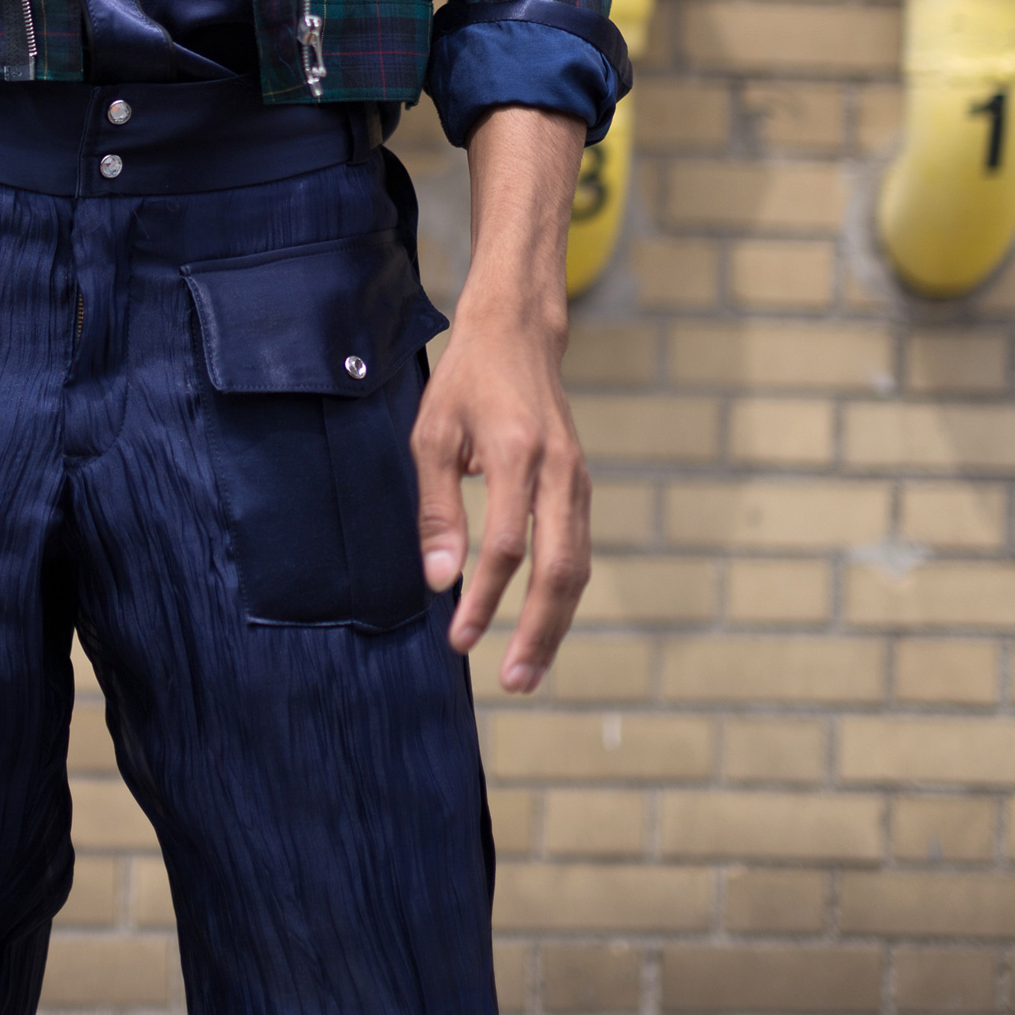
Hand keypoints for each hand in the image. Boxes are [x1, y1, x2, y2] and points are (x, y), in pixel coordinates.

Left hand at [410, 295, 590, 692]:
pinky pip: (578, 550)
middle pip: (560, 569)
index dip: (484, 598)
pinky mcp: (582, 485)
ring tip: (529, 670)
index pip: (506, 545)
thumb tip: (439, 578)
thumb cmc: (466, 382)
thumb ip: (438, 508)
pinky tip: (541, 624)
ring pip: (578, 566)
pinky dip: (563, 594)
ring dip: (556, 623)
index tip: (459, 637)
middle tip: (513, 680)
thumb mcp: (433, 433)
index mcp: (518, 454)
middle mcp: (559, 470)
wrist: (518, 334)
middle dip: (537, 631)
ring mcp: (578, 479)